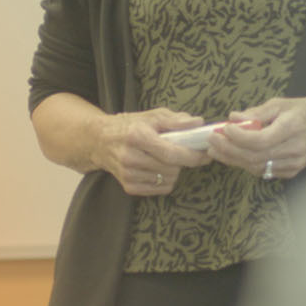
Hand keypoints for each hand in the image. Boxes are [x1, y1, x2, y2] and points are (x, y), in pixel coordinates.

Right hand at [95, 108, 212, 195]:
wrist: (100, 140)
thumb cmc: (130, 125)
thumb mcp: (152, 116)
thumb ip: (176, 120)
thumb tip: (198, 123)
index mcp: (137, 137)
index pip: (171, 154)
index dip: (192, 156)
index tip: (206, 154)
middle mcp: (130, 157)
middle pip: (172, 168)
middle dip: (183, 161)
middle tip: (184, 152)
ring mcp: (128, 174)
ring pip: (168, 180)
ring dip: (175, 170)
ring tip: (166, 158)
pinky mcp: (128, 187)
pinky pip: (160, 189)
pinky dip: (165, 180)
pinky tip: (158, 168)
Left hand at [208, 96, 305, 180]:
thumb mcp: (284, 103)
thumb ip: (258, 112)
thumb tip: (234, 117)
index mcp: (292, 127)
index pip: (260, 139)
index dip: (239, 137)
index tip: (224, 129)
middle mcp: (293, 148)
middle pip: (254, 156)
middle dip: (229, 150)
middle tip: (211, 142)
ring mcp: (293, 163)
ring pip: (257, 166)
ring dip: (234, 159)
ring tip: (217, 150)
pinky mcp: (291, 171)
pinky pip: (264, 171)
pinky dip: (247, 164)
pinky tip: (235, 156)